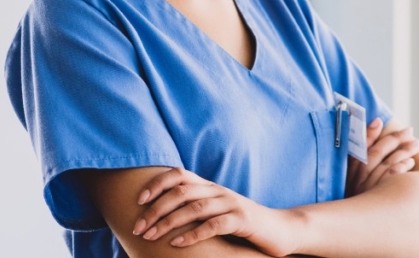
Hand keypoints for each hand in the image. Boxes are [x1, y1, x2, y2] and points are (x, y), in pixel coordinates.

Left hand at [132, 167, 297, 256]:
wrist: (280, 228)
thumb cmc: (242, 223)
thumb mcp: (217, 211)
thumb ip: (195, 207)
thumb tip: (161, 215)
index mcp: (210, 186)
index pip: (179, 175)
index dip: (157, 184)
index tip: (138, 200)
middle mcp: (218, 191)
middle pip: (181, 192)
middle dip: (155, 209)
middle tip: (138, 228)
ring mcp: (231, 204)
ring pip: (194, 208)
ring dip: (168, 222)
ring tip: (151, 236)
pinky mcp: (242, 220)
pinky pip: (214, 225)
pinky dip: (193, 234)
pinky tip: (177, 244)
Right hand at [346, 118, 418, 196]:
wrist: (363, 235)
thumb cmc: (362, 201)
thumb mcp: (355, 184)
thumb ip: (360, 162)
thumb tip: (371, 132)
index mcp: (349, 173)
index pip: (359, 148)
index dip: (369, 133)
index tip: (379, 121)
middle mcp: (357, 180)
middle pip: (376, 153)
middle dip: (394, 139)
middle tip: (409, 131)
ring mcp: (368, 189)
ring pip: (387, 163)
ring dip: (403, 150)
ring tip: (416, 143)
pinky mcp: (379, 198)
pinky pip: (392, 176)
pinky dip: (402, 166)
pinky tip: (411, 161)